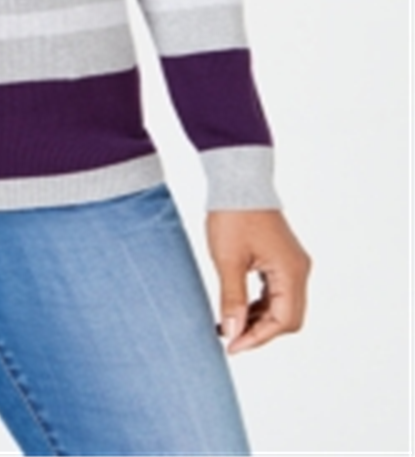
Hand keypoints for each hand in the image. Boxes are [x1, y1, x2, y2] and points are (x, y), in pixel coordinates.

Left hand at [206, 209, 310, 354]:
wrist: (238, 181)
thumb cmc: (233, 216)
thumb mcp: (228, 260)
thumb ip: (232, 298)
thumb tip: (232, 332)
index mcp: (291, 272)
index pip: (284, 321)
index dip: (257, 338)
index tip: (232, 346)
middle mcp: (299, 270)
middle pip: (288, 318)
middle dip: (260, 332)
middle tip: (231, 338)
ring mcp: (292, 263)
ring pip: (283, 305)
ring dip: (259, 319)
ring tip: (229, 324)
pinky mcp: (282, 258)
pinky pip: (277, 291)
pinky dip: (260, 304)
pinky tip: (238, 307)